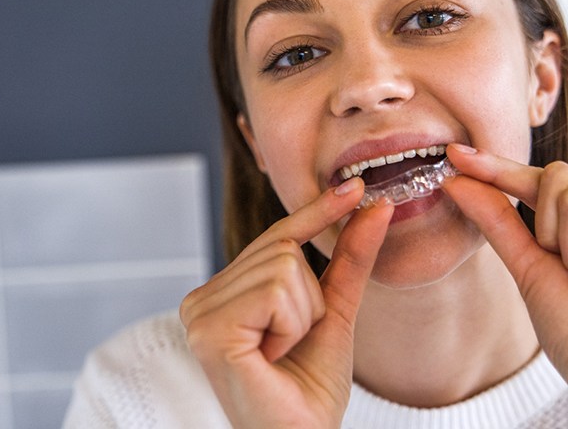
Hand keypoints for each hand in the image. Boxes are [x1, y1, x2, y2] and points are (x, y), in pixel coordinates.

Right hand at [179, 178, 392, 427]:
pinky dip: (291, 326)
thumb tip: (373, 206)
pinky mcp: (210, 328)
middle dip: (309, 299)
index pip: (275, 237)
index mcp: (223, 291)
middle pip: (282, 248)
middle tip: (290, 343)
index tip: (353, 188)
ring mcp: (199, 312)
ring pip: (283, 264)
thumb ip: (349, 257)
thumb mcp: (334, 309)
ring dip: (302, 315)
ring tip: (280, 352)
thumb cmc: (310, 384)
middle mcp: (203, 296)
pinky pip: (276, 291)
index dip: (316, 212)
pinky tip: (271, 357)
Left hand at [444, 143, 567, 380]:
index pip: (534, 181)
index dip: (493, 166)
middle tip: (561, 258)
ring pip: (563, 183)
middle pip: (555, 174)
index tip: (454, 154)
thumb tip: (453, 182)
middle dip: (544, 213)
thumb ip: (498, 222)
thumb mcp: (531, 269)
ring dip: (557, 229)